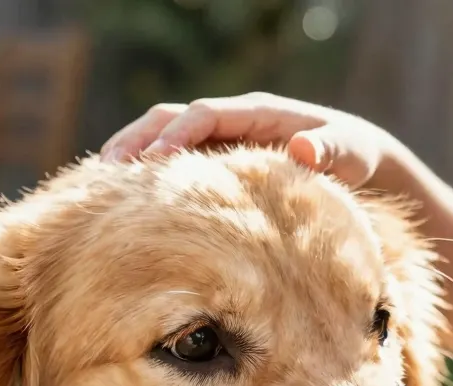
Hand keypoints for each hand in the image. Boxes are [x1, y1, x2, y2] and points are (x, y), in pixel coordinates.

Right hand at [99, 92, 395, 188]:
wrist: (352, 160)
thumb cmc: (351, 156)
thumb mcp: (349, 152)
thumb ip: (329, 150)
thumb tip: (302, 149)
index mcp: (255, 113)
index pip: (203, 115)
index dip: (177, 135)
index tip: (155, 162)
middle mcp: (229, 121)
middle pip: (169, 119)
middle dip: (137, 141)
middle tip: (108, 172)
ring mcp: (216, 141)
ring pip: (161, 139)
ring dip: (131, 158)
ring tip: (99, 188)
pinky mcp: (211, 163)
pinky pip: (170, 164)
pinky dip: (144, 178)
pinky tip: (121, 205)